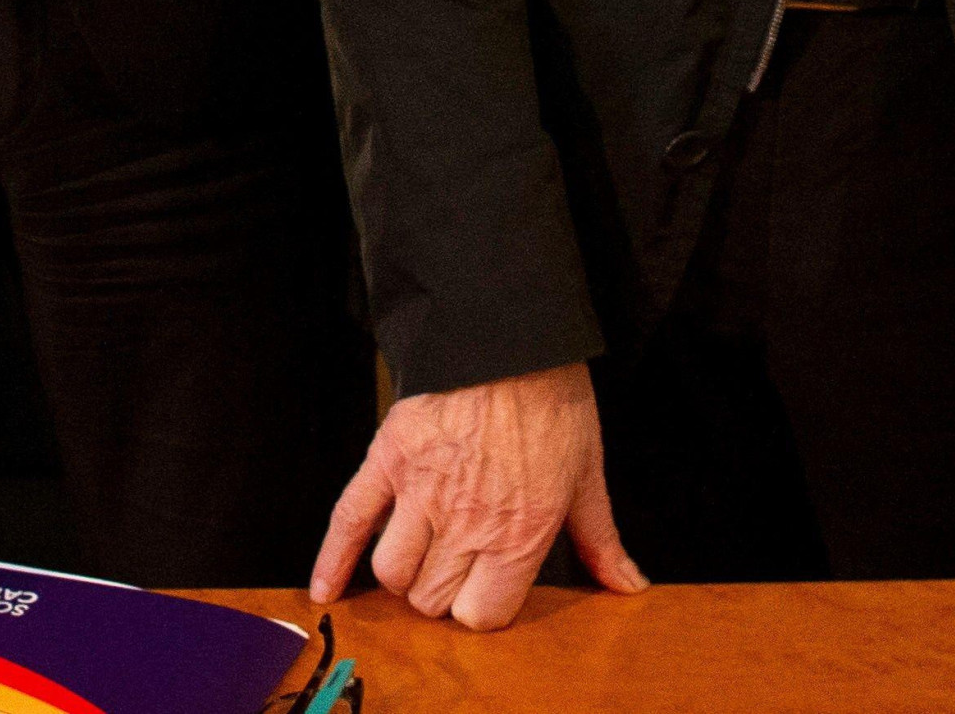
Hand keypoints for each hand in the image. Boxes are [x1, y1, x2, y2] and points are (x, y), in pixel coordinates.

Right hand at [306, 362, 644, 630]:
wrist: (510, 337)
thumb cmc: (552, 403)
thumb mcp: (588, 476)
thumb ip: (601, 541)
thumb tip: (627, 586)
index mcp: (520, 535)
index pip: (481, 615)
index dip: (483, 608)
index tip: (488, 590)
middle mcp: (466, 523)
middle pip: (433, 599)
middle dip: (442, 593)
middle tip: (455, 569)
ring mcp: (420, 492)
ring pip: (392, 573)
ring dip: (403, 574)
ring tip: (419, 555)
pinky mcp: (387, 460)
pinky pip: (349, 521)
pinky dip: (333, 560)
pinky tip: (327, 589)